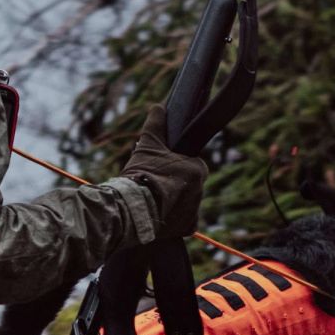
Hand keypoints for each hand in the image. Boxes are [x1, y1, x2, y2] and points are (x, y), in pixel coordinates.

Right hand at [121, 106, 207, 237]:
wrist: (132, 207)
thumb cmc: (142, 174)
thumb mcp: (147, 145)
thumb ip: (155, 125)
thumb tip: (158, 107)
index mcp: (198, 169)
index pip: (193, 166)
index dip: (178, 166)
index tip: (163, 169)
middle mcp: (201, 191)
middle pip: (190, 185)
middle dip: (176, 185)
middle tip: (155, 185)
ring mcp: (194, 210)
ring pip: (187, 203)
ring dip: (174, 202)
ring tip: (154, 201)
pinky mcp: (187, 228)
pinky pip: (184, 222)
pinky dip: (175, 220)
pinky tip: (160, 215)